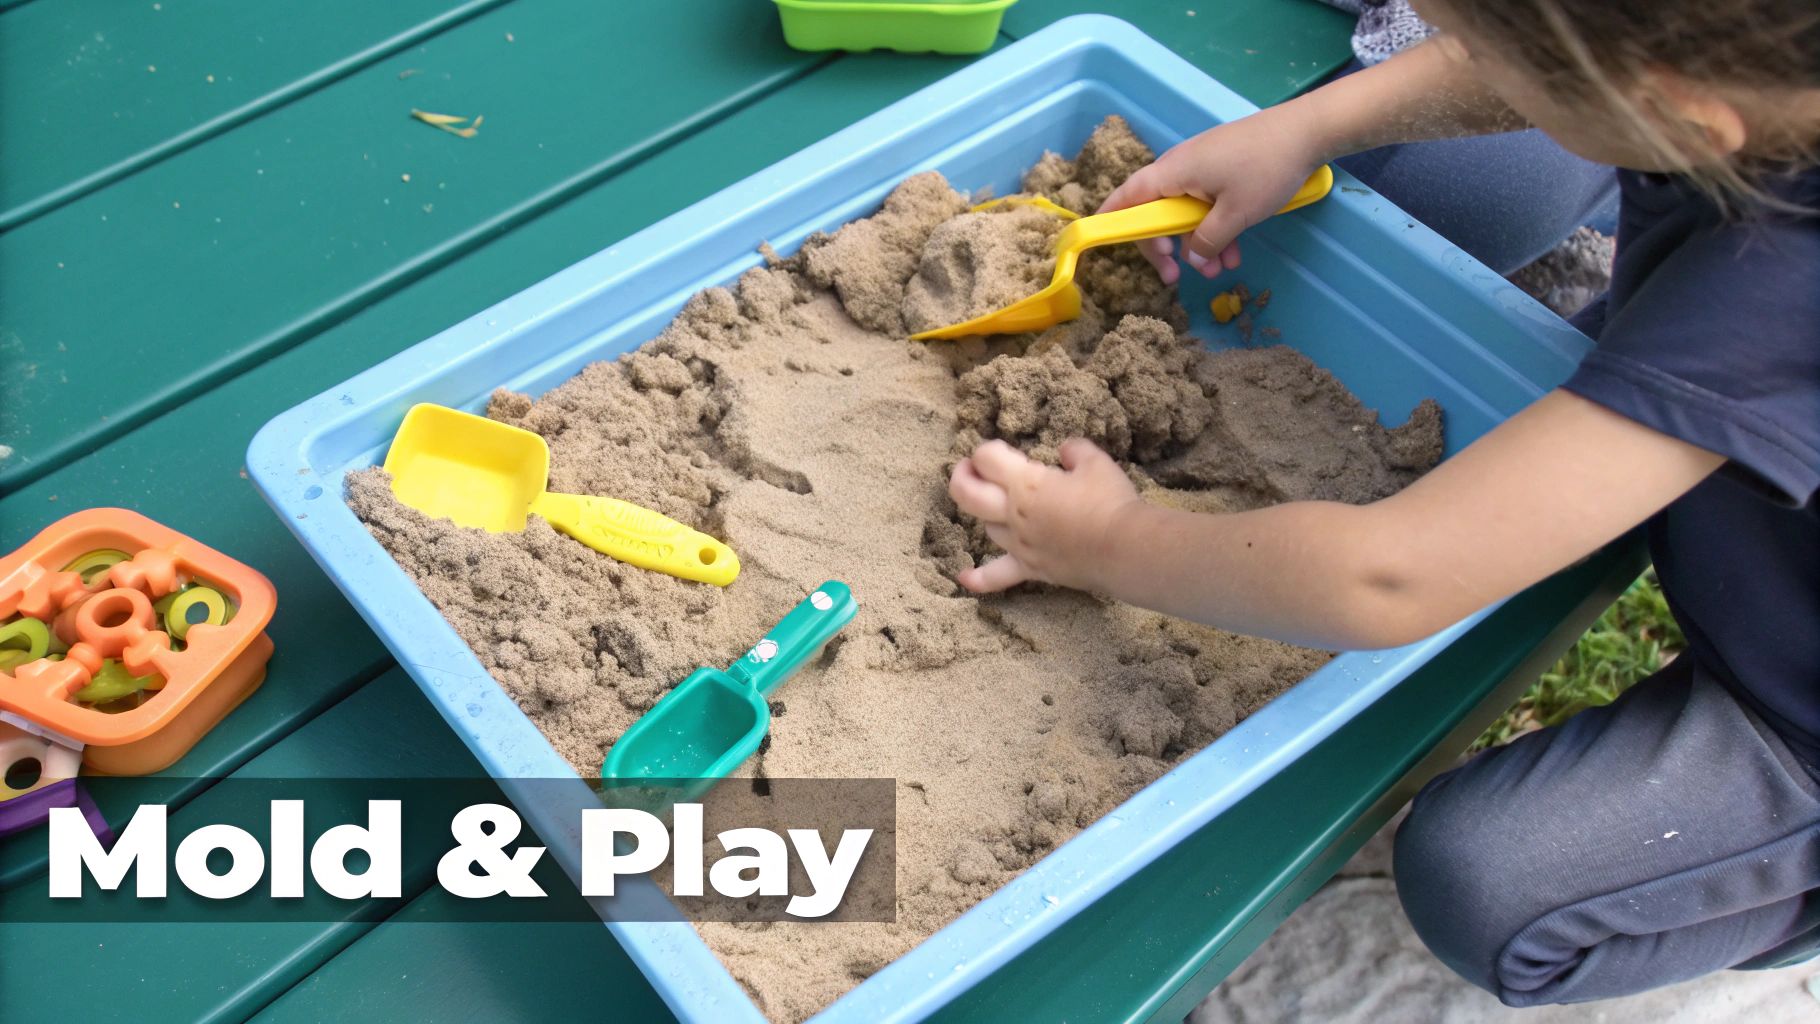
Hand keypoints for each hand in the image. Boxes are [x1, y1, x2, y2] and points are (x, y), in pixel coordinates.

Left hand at [947, 438, 1142, 593]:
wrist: (1125, 549)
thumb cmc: (1110, 502)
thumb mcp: (1096, 462)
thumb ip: (1075, 450)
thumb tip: (1065, 450)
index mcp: (1025, 484)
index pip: (987, 459)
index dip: (989, 449)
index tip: (1004, 450)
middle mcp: (1013, 514)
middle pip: (967, 494)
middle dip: (963, 476)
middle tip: (971, 468)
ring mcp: (1019, 544)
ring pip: (987, 527)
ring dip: (988, 513)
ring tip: (999, 504)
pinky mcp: (1031, 568)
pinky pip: (998, 576)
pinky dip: (979, 578)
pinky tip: (964, 577)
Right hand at [1099, 106, 1324, 282]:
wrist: (1308, 131)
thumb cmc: (1267, 169)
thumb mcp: (1237, 214)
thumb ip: (1208, 240)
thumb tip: (1191, 258)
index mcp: (1173, 172)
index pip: (1127, 197)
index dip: (1112, 221)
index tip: (1108, 246)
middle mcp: (1180, 167)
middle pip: (1155, 211)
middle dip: (1165, 247)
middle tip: (1174, 277)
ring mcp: (1202, 166)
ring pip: (1185, 211)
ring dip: (1197, 243)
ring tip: (1220, 271)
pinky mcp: (1221, 168)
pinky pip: (1206, 203)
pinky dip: (1215, 227)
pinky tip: (1235, 252)